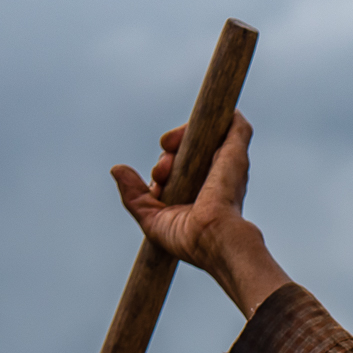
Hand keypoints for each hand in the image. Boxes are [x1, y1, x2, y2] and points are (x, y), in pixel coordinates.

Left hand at [111, 111, 291, 317]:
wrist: (211, 238)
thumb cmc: (187, 238)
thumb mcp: (151, 218)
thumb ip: (134, 195)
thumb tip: (117, 170)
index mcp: (202, 194)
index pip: (181, 168)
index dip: (164, 167)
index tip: (157, 181)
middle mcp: (216, 177)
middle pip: (192, 148)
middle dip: (170, 149)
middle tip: (161, 168)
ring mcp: (228, 163)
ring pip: (209, 132)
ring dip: (184, 132)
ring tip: (168, 144)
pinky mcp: (236, 152)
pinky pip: (236, 123)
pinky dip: (221, 113)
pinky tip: (200, 116)